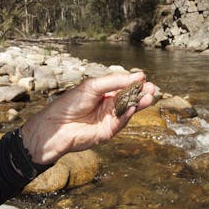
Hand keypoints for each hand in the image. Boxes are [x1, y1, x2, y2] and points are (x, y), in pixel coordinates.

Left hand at [19, 72, 155, 164]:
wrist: (55, 127)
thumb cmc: (69, 104)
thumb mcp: (92, 86)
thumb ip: (114, 81)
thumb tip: (137, 76)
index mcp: (104, 92)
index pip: (123, 86)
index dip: (134, 82)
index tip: (143, 77)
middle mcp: (108, 105)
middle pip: (129, 98)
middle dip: (141, 93)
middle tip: (153, 88)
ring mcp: (109, 118)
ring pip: (128, 110)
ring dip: (139, 103)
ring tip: (149, 96)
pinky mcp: (107, 131)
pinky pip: (121, 122)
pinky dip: (128, 115)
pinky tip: (134, 107)